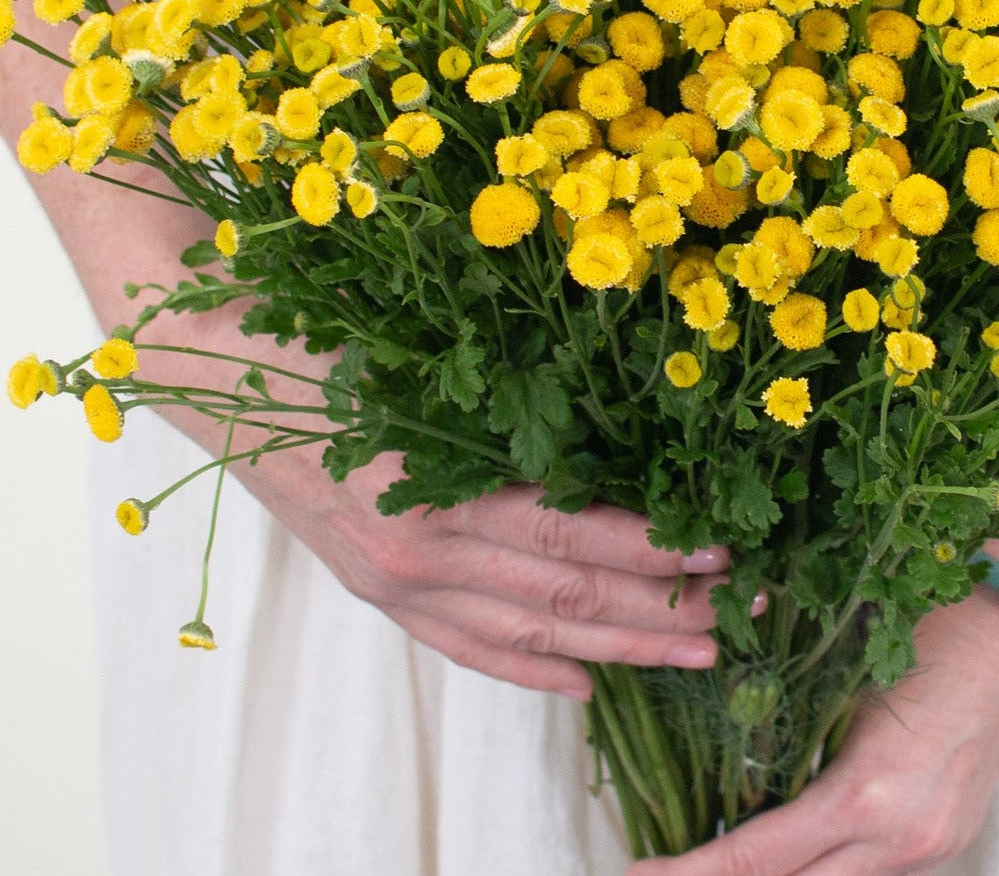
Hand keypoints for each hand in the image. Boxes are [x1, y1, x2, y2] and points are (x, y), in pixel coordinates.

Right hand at [142, 303, 737, 701]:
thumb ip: (510, 406)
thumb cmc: (330, 348)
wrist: (224, 377)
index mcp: (439, 487)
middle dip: (660, 613)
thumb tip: (618, 434)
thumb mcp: (425, 365)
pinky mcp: (381, 596)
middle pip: (564, 597)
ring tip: (693, 658)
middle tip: (738, 617)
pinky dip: (529, 672)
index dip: (652, 551)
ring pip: (530, 635)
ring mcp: (399, 584)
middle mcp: (422, 551)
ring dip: (620, 651)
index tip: (720, 553)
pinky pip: (466, 650)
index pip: (571, 536)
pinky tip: (584, 686)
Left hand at [628, 587, 998, 873]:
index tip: (641, 873)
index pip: (760, 857)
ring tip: (725, 850)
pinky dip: (828, 859)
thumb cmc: (927, 619)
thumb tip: (730, 748)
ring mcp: (935, 844)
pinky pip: (872, 867)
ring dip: (783, 872)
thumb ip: (791, 725)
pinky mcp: (950, 834)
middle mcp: (905, 840)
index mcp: (869, 795)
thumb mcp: (844, 673)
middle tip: (670, 869)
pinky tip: (794, 837)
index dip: (695, 873)